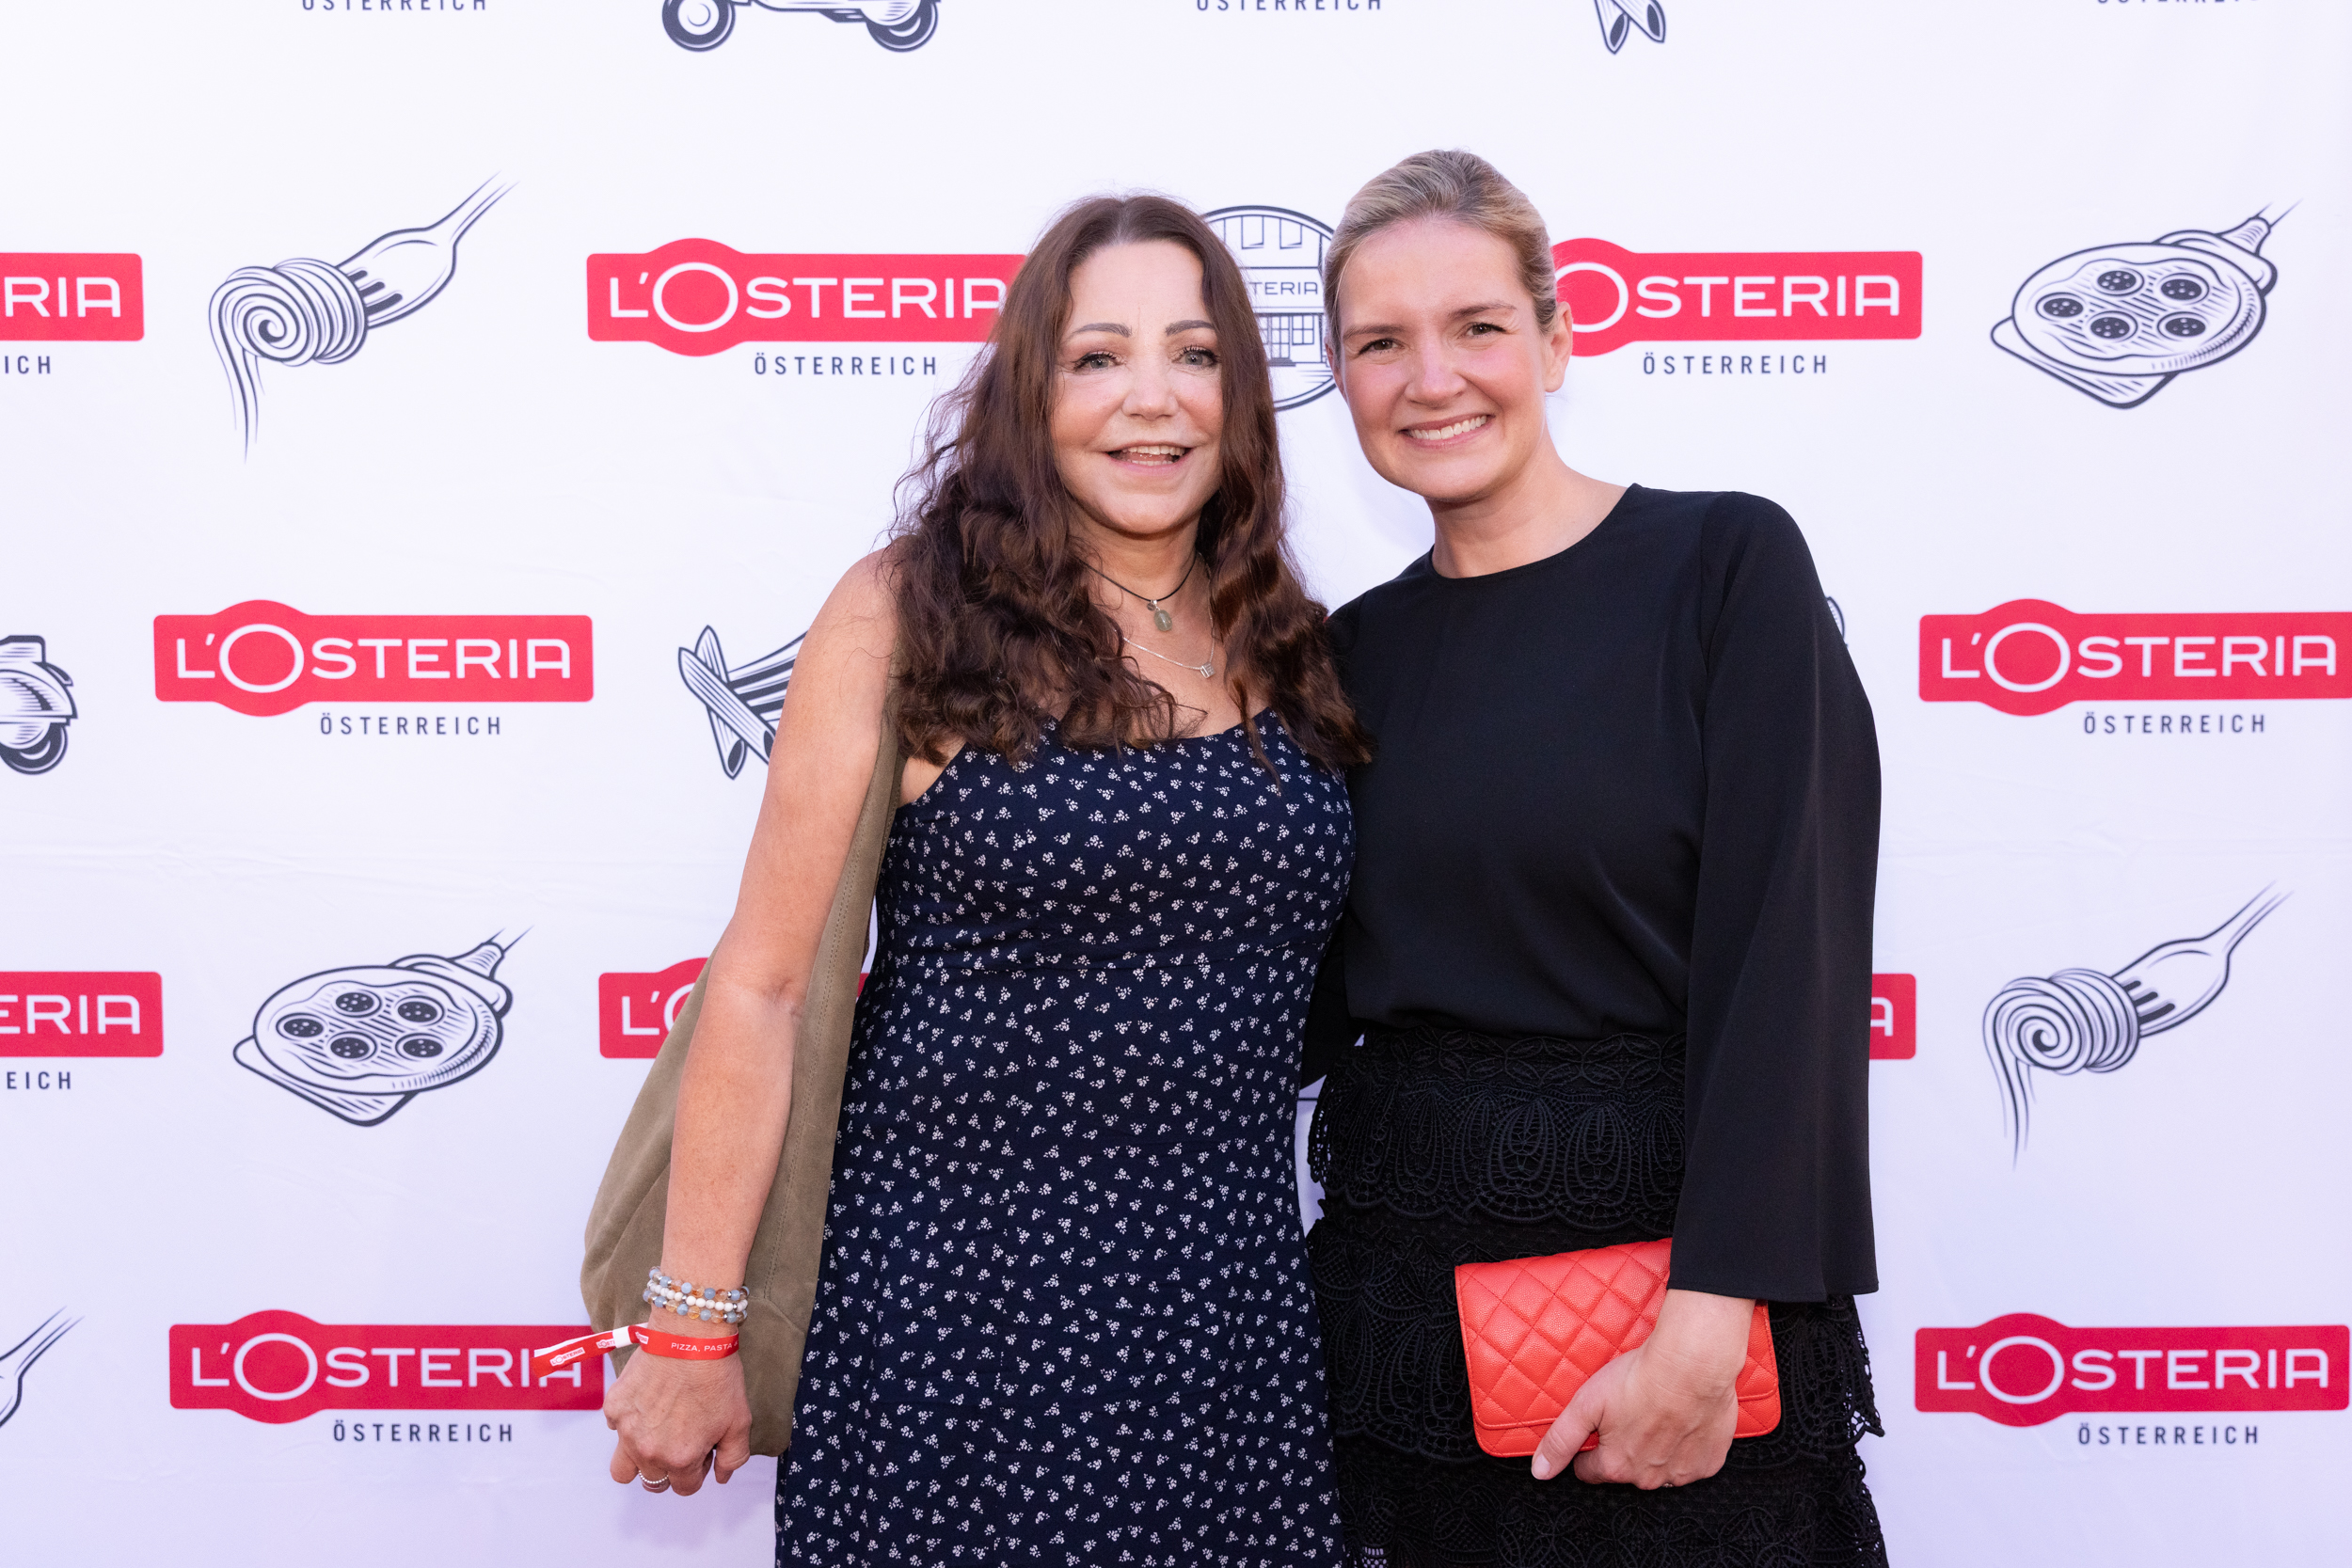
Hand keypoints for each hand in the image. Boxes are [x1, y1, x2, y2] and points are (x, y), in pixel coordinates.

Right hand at [604, 1347, 752, 1496]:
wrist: (689, 1336)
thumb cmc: (717, 1376)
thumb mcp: (739, 1421)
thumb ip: (733, 1457)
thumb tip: (722, 1477)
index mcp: (680, 1459)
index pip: (685, 1487)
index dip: (698, 1471)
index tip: (703, 1451)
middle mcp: (648, 1451)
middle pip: (653, 1482)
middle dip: (669, 1470)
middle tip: (682, 1442)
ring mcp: (626, 1431)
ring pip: (622, 1469)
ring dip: (638, 1462)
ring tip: (656, 1437)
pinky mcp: (613, 1407)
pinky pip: (615, 1430)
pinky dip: (629, 1424)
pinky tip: (649, 1403)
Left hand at [1529, 1288, 1754, 1487]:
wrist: (1692, 1365)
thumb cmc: (1639, 1379)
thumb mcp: (1585, 1404)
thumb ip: (1560, 1441)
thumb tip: (1539, 1471)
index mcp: (1616, 1466)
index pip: (1589, 1471)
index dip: (1587, 1450)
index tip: (1596, 1430)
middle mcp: (1648, 1478)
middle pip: (1625, 1469)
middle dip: (1623, 1446)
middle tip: (1630, 1412)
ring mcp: (1681, 1473)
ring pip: (1659, 1467)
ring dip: (1656, 1448)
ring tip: (1657, 1413)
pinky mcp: (1708, 1462)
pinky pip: (1691, 1462)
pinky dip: (1686, 1446)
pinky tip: (1682, 1420)